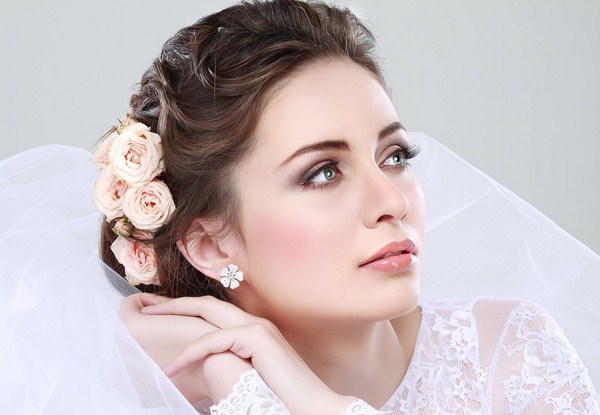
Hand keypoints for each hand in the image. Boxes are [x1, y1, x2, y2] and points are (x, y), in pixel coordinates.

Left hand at [141, 295, 356, 414]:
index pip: (212, 312)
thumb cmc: (281, 397)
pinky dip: (191, 352)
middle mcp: (254, 322)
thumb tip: (205, 367)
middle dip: (172, 303)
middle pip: (204, 303)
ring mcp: (256, 327)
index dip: (184, 309)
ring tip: (147, 321)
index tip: (159, 313)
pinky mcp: (257, 338)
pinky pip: (214, 340)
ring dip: (173, 314)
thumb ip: (231, 362)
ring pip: (206, 312)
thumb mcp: (249, 374)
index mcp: (253, 330)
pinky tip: (173, 365)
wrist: (311, 407)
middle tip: (145, 305)